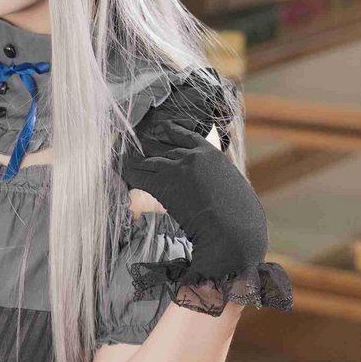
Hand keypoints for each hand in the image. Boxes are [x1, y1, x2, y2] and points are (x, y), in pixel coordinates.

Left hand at [120, 115, 268, 280]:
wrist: (235, 230)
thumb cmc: (241, 218)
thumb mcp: (233, 189)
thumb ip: (220, 181)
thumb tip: (218, 191)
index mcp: (212, 154)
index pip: (184, 134)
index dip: (168, 133)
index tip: (159, 131)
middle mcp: (192, 156)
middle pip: (160, 144)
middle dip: (146, 146)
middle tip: (131, 145)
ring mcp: (177, 168)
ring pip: (146, 159)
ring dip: (133, 161)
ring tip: (120, 159)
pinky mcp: (164, 185)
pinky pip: (137, 174)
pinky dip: (127, 173)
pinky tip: (119, 172)